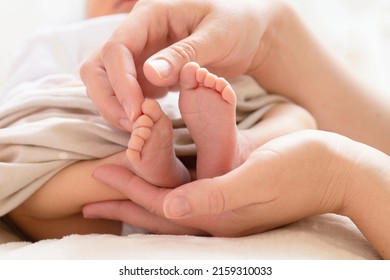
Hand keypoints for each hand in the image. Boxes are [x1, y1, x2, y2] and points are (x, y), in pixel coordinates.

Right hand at [80, 0, 288, 130]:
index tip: (137, 111)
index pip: (118, 48)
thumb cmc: (236, 24)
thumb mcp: (215, 36)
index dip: (121, 82)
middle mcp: (138, 34)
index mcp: (150, 15)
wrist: (248, 34)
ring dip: (117, 107)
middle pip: (99, 66)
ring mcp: (141, 55)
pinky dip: (133, 109)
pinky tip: (150, 121)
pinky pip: (129, 93)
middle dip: (109, 98)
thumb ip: (182, 54)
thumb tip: (149, 74)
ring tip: (140, 128)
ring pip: (108, 82)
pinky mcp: (148, 73)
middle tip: (133, 125)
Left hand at [83, 130, 356, 236]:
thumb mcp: (257, 179)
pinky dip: (164, 184)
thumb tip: (171, 207)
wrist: (331, 169)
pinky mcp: (230, 190)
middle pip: (158, 211)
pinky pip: (187, 190)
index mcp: (218, 215)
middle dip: (125, 200)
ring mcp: (223, 205)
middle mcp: (216, 215)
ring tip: (117, 185)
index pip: (160, 207)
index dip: (128, 192)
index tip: (97, 177)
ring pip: (169, 202)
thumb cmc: (299, 169)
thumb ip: (216, 196)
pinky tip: (157, 178)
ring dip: (141, 193)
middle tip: (92, 191)